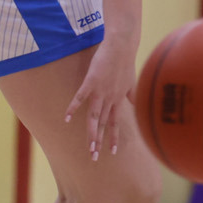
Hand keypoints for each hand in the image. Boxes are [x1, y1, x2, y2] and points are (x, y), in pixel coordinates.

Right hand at [65, 37, 138, 159]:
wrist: (122, 45)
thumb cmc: (126, 62)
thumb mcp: (131, 81)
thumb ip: (132, 95)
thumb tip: (135, 104)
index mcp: (118, 99)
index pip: (115, 123)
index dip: (113, 138)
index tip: (112, 152)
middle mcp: (110, 98)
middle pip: (103, 124)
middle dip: (98, 141)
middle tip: (94, 157)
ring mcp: (100, 91)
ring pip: (94, 116)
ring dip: (91, 132)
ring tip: (88, 147)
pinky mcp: (91, 81)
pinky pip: (80, 97)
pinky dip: (73, 108)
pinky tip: (66, 118)